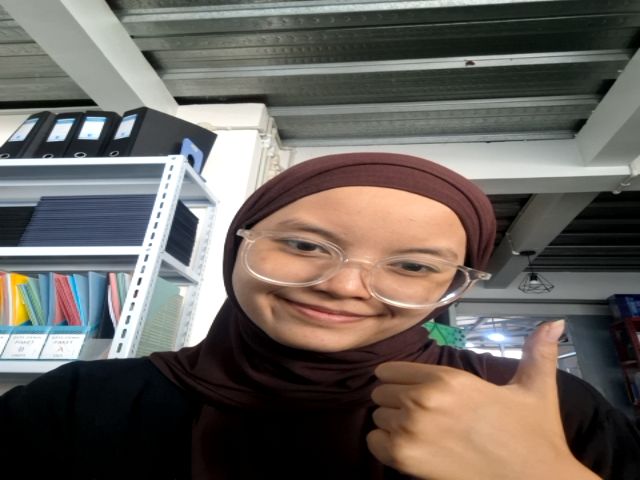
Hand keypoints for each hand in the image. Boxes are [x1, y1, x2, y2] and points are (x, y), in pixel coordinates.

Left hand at [366, 321, 600, 479]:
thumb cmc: (534, 436)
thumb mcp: (536, 388)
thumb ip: (537, 352)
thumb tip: (554, 322)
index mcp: (446, 379)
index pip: (390, 370)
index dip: (400, 380)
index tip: (414, 390)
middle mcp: (422, 400)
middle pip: (381, 393)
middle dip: (397, 402)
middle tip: (424, 416)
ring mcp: (411, 430)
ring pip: (378, 418)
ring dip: (393, 425)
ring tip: (422, 433)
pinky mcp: (405, 459)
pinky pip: (374, 443)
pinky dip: (387, 446)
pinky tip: (413, 449)